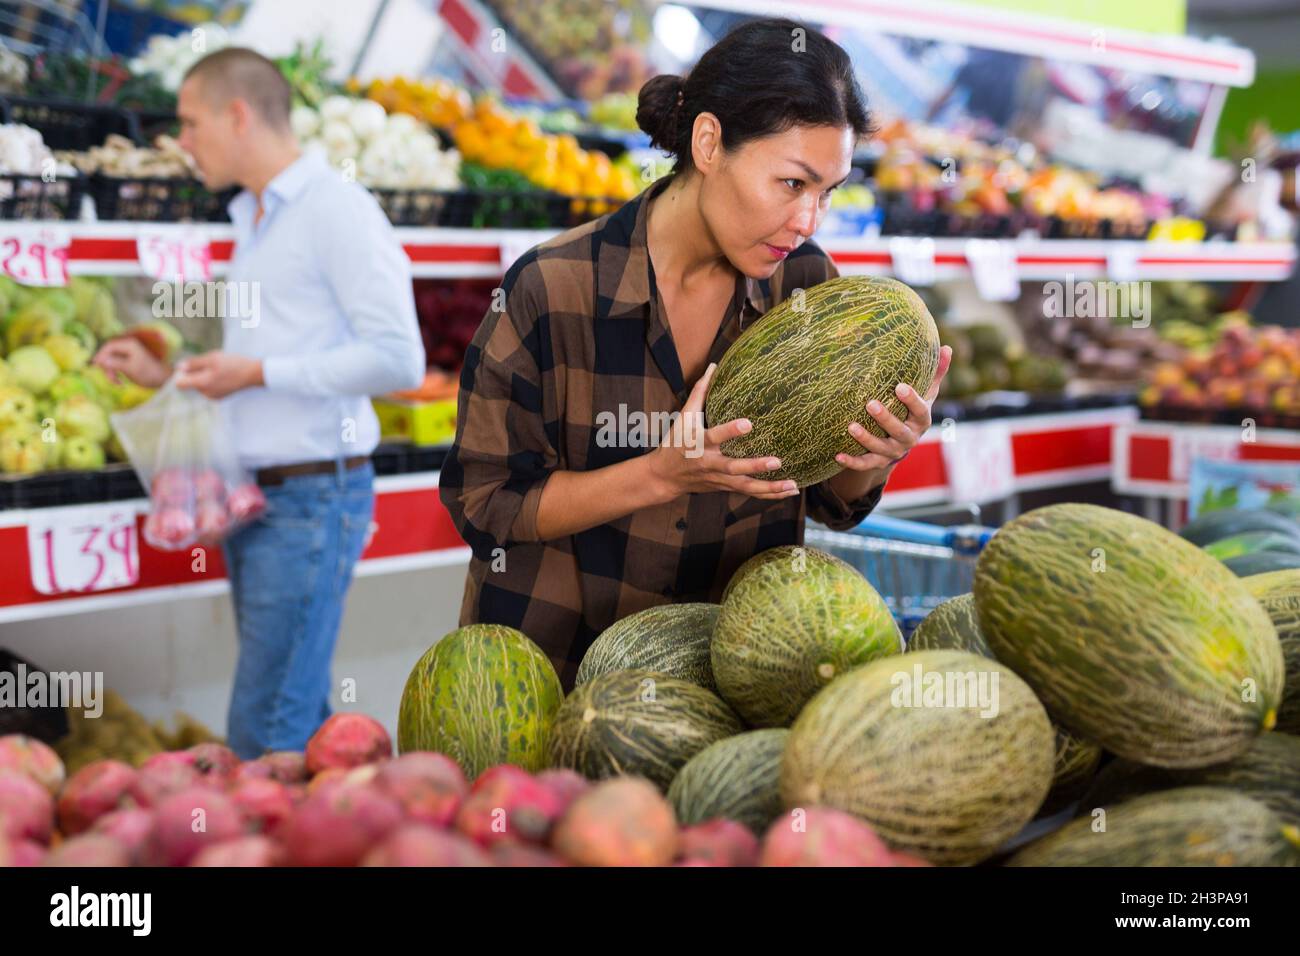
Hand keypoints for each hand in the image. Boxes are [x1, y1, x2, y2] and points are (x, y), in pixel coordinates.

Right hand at [92, 337, 169, 388]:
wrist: (162, 380)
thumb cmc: (149, 374)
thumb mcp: (130, 369)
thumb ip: (115, 363)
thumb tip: (101, 360)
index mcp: (129, 344)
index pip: (109, 346)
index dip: (101, 355)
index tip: (96, 367)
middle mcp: (127, 346)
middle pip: (108, 353)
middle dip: (106, 366)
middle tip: (110, 379)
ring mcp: (127, 354)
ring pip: (110, 361)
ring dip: (110, 372)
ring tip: (117, 383)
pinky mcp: (127, 362)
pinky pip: (115, 365)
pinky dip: (115, 373)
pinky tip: (119, 382)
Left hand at [173, 351, 263, 399]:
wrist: (253, 374)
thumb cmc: (233, 364)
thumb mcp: (212, 358)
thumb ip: (193, 363)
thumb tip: (179, 367)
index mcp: (202, 384)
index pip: (180, 384)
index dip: (181, 375)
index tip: (189, 367)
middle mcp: (206, 393)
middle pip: (191, 383)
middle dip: (196, 373)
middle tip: (210, 365)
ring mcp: (213, 397)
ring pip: (200, 385)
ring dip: (204, 377)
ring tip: (218, 370)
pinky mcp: (219, 397)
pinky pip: (208, 388)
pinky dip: (212, 381)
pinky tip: (222, 376)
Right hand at [647, 363, 801, 501]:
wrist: (664, 477)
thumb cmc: (675, 442)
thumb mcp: (683, 417)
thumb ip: (700, 392)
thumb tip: (714, 366)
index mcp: (698, 443)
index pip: (715, 436)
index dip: (730, 431)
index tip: (748, 423)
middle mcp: (709, 463)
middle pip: (734, 467)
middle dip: (755, 466)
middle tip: (777, 461)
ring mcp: (718, 478)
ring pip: (745, 486)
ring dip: (769, 487)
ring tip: (792, 485)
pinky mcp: (725, 487)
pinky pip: (748, 492)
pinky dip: (769, 494)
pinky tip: (789, 491)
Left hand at [835, 345, 953, 482]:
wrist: (902, 440)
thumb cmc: (912, 409)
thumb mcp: (925, 393)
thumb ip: (935, 373)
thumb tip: (946, 347)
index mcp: (922, 420)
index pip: (921, 410)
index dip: (911, 400)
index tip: (899, 387)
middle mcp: (909, 439)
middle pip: (899, 431)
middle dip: (885, 419)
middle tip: (870, 404)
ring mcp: (894, 452)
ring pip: (880, 448)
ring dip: (866, 439)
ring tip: (851, 426)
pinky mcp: (879, 462)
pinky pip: (865, 464)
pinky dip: (853, 462)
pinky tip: (838, 455)